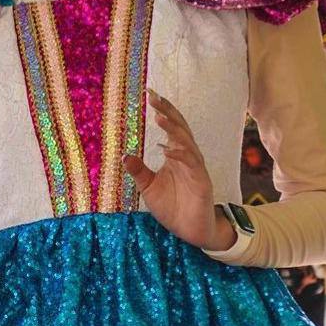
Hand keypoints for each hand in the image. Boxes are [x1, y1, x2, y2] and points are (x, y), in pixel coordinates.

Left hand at [123, 90, 231, 251]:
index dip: (163, 109)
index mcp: (176, 155)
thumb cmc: (172, 207)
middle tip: (153, 96)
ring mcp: (196, 168)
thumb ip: (139, 171)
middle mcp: (187, 157)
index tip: (150, 93)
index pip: (171, 127)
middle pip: (180, 127)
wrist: (191, 232)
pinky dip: (181, 154)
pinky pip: (192, 163)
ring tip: (159, 117)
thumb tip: (124, 155)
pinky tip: (168, 149)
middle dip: (167, 111)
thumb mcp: (149, 188)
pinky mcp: (201, 181)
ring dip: (173, 129)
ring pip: (187, 141)